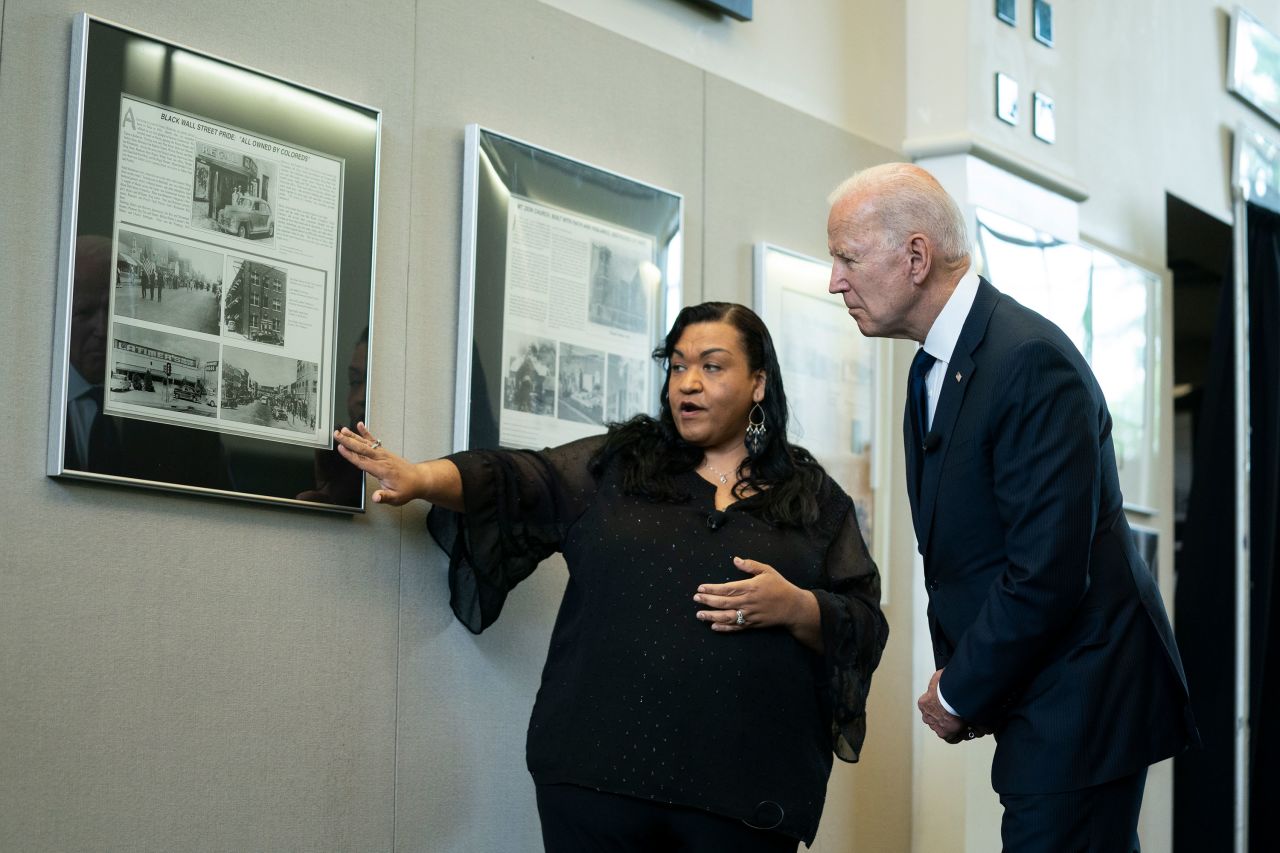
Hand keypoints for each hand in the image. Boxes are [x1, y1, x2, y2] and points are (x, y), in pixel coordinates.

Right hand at [333, 421, 423, 505]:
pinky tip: (360, 425)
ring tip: (342, 430)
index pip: (363, 461)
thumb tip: (376, 498)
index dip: (351, 455)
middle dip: (348, 441)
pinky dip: (366, 433)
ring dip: (353, 436)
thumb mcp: (396, 498)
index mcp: (382, 470)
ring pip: (366, 443)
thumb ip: (385, 497)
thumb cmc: (407, 488)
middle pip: (362, 449)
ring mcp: (383, 454)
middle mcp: (382, 459)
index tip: (341, 448)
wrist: (419, 479)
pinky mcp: (384, 452)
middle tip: (337, 435)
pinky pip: (374, 441)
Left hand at [692, 556, 815, 638]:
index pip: (727, 588)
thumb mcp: (767, 571)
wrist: (794, 607)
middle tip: (695, 598)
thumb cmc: (780, 586)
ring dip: (711, 616)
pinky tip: (714, 627)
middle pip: (723, 602)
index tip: (700, 587)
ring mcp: (750, 615)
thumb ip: (750, 565)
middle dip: (707, 601)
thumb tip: (735, 560)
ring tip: (699, 615)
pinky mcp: (753, 624)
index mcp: (750, 587)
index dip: (712, 589)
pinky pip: (736, 627)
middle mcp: (748, 602)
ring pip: (727, 617)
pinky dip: (724, 628)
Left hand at [918, 668, 968, 741]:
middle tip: (952, 712)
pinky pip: (949, 735)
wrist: (951, 701)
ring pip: (940, 725)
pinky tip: (961, 728)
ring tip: (958, 719)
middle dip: (941, 715)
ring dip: (948, 723)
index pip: (928, 704)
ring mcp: (934, 725)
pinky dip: (955, 732)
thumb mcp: (938, 678)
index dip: (937, 703)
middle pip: (933, 717)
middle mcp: (927, 716)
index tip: (945, 702)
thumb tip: (943, 672)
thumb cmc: (945, 690)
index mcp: (923, 703)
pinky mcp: (943, 733)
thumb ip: (938, 678)